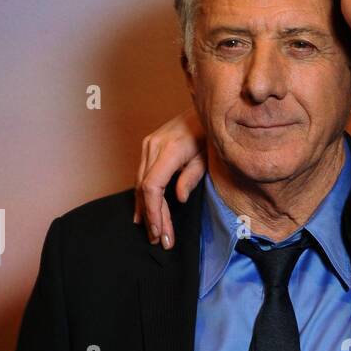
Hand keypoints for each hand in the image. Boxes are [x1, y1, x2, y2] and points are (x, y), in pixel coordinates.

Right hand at [133, 108, 206, 248]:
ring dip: (146, 210)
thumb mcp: (208, 156)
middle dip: (153, 217)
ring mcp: (148, 145)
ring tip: (154, 233)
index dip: (154, 212)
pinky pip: (142, 176)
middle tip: (161, 240)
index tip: (160, 232)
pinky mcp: (149, 147)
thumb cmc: (210, 133)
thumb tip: (179, 198)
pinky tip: (143, 214)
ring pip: (140, 183)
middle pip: (145, 189)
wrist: (205, 110)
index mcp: (168, 149)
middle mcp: (153, 146)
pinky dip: (143, 196)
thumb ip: (192, 176)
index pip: (152, 186)